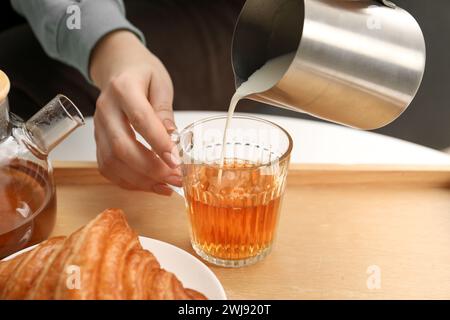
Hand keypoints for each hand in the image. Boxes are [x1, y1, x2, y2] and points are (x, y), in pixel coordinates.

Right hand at [90, 31, 180, 194]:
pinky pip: (108, 168)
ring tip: (168, 185)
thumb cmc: (143, 74)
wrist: (118, 67)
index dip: (158, 143)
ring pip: (112, 162)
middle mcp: (106, 109)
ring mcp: (98, 127)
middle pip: (121, 147)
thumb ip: (165, 112)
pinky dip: (129, 181)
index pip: (140, 120)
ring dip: (141, 180)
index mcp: (123, 89)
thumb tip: (173, 141)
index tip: (176, 161)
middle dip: (150, 169)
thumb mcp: (161, 84)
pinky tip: (151, 184)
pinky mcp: (97, 141)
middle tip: (176, 178)